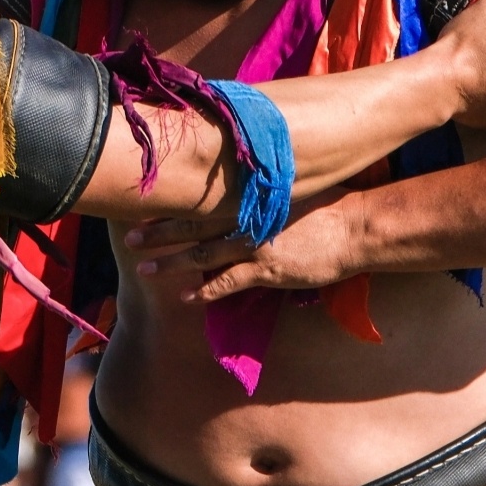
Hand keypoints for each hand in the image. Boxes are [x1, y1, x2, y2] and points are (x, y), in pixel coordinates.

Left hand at [125, 188, 366, 303]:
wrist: (356, 227)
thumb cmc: (328, 206)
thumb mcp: (292, 189)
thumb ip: (263, 192)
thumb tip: (243, 190)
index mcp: (249, 198)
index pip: (201, 201)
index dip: (171, 206)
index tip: (143, 206)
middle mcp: (245, 218)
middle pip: (193, 226)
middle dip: (159, 234)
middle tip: (129, 239)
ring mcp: (255, 244)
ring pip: (203, 254)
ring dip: (172, 264)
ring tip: (145, 270)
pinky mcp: (268, 269)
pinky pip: (229, 282)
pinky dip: (206, 290)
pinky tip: (187, 297)